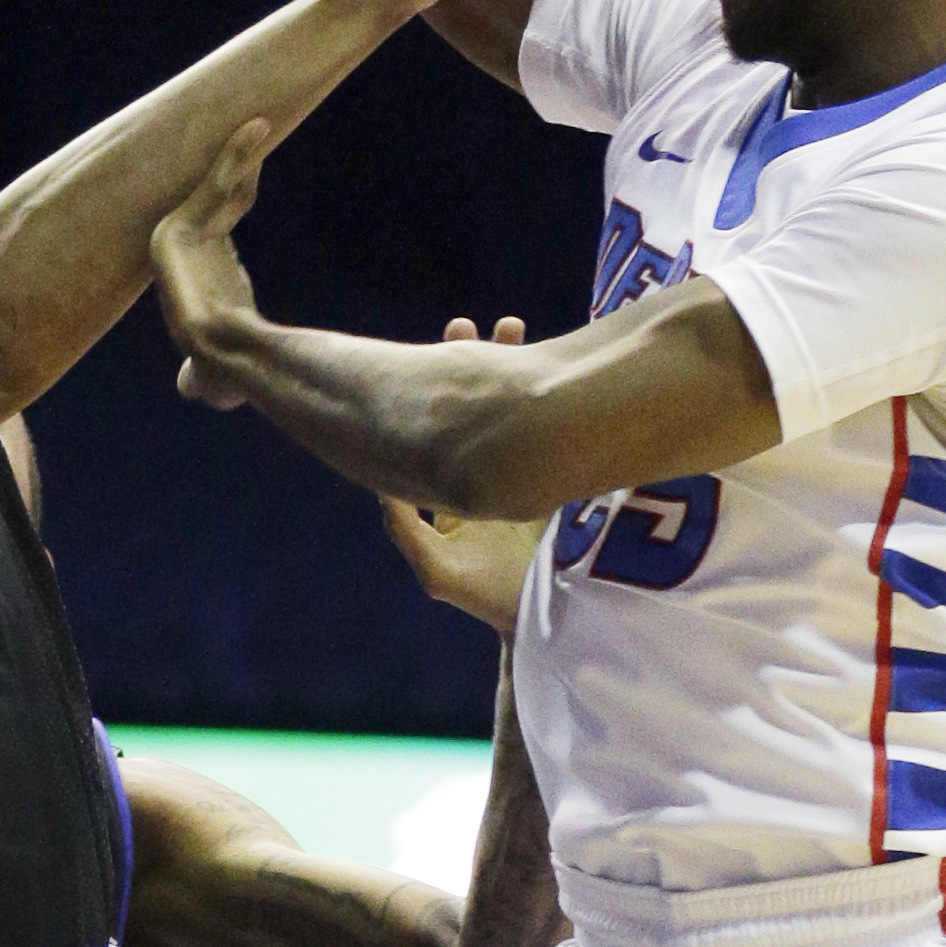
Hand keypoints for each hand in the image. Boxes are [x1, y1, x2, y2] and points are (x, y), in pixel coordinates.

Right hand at [150, 119, 269, 409]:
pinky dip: (236, 153)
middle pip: (217, 197)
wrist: (223, 363)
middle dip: (235, 166)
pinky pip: (218, 181)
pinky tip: (259, 127)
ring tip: (261, 124)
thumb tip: (193, 388)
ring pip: (217, 185)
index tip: (255, 169)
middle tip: (257, 132)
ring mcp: (174, 236)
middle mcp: (175, 249)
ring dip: (237, 153)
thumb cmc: (225, 373)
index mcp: (191, 273)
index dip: (237, 191)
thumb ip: (201, 374)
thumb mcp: (214, 366)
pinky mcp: (179, 227)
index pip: (219, 220)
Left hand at [379, 317, 546, 632]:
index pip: (439, 427)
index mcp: (452, 488)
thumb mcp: (439, 573)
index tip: (435, 353)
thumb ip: (408, 533)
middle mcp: (485, 471)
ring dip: (510, 367)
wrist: (553, 622)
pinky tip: (555, 363)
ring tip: (510, 325)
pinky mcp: (564, 472)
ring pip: (514, 406)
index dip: (436, 390)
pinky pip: (554, 422)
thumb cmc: (490, 602)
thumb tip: (381, 490)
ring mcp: (525, 468)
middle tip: (468, 325)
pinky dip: (551, 393)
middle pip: (474, 406)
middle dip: (473, 364)